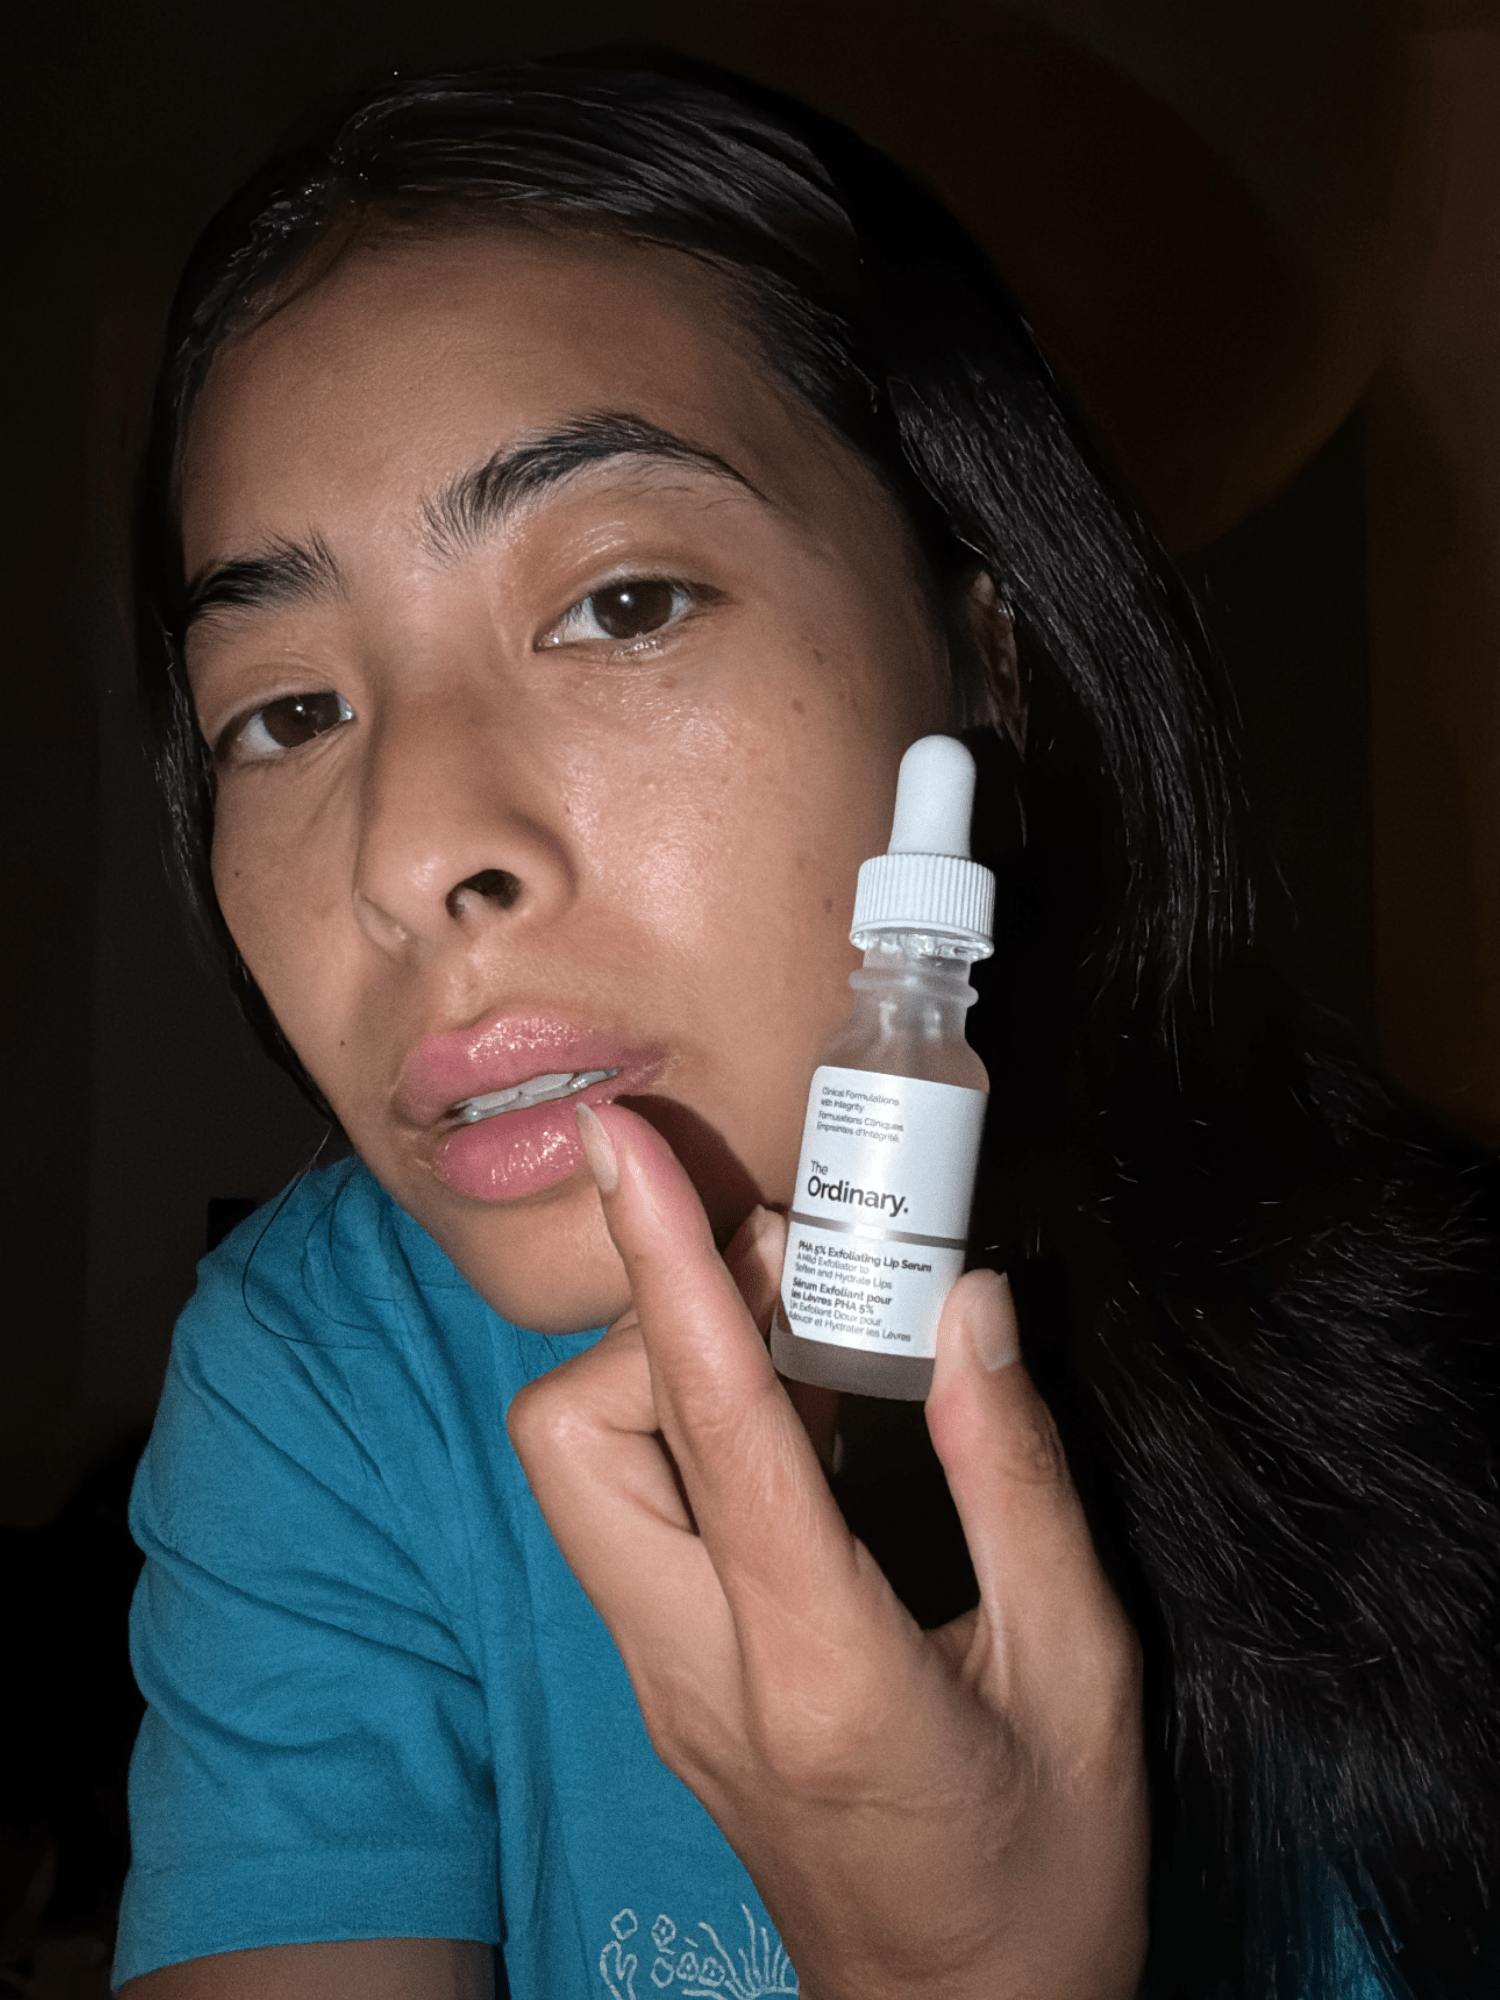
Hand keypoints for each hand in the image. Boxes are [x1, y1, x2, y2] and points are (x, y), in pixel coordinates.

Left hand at [507, 1104, 1147, 1999]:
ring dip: (664, 1368)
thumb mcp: (1081, 1670)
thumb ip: (1016, 1475)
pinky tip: (802, 1417)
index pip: (706, 1425)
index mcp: (815, 1664)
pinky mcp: (666, 1681)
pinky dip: (687, 1427)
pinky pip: (630, 1513)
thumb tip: (966, 1304)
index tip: (626, 1140)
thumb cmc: (1042, 1869)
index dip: (665, 1261)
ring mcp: (662, 1680)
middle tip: (785, 1278)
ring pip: (580, 1472)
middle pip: (570, 1438)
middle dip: (651, 1319)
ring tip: (804, 1338)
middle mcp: (697, 1666)